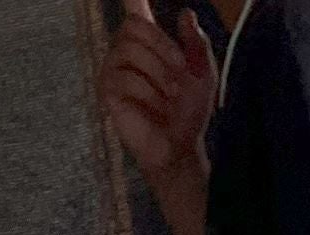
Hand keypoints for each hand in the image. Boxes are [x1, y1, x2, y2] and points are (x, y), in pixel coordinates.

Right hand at [101, 4, 215, 178]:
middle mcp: (126, 49)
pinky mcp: (106, 89)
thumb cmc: (188, 112)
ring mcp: (113, 68)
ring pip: (129, 49)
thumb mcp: (203, 76)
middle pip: (134, 25)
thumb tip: (187, 14)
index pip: (135, 10)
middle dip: (163, 50)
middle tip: (179, 78)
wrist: (181, 147)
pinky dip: (144, 93)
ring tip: (166, 98)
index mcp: (149, 42)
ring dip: (157, 75)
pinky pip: (122, 76)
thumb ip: (197, 44)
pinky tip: (151, 107)